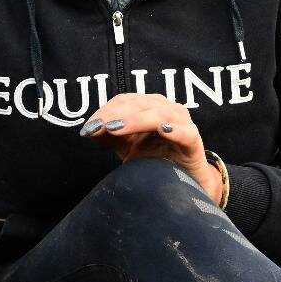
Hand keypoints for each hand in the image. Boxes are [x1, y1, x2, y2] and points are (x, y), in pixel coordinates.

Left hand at [80, 93, 224, 204]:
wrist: (183, 180)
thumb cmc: (154, 159)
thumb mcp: (125, 146)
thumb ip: (108, 136)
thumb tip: (88, 129)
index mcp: (149, 106)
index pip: (124, 101)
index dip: (105, 111)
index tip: (88, 128)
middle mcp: (166, 108)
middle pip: (139, 104)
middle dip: (115, 115)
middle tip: (98, 128)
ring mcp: (181, 122)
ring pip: (159, 113)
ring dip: (136, 120)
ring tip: (116, 128)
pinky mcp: (193, 140)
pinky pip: (185, 132)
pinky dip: (174, 129)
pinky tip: (162, 130)